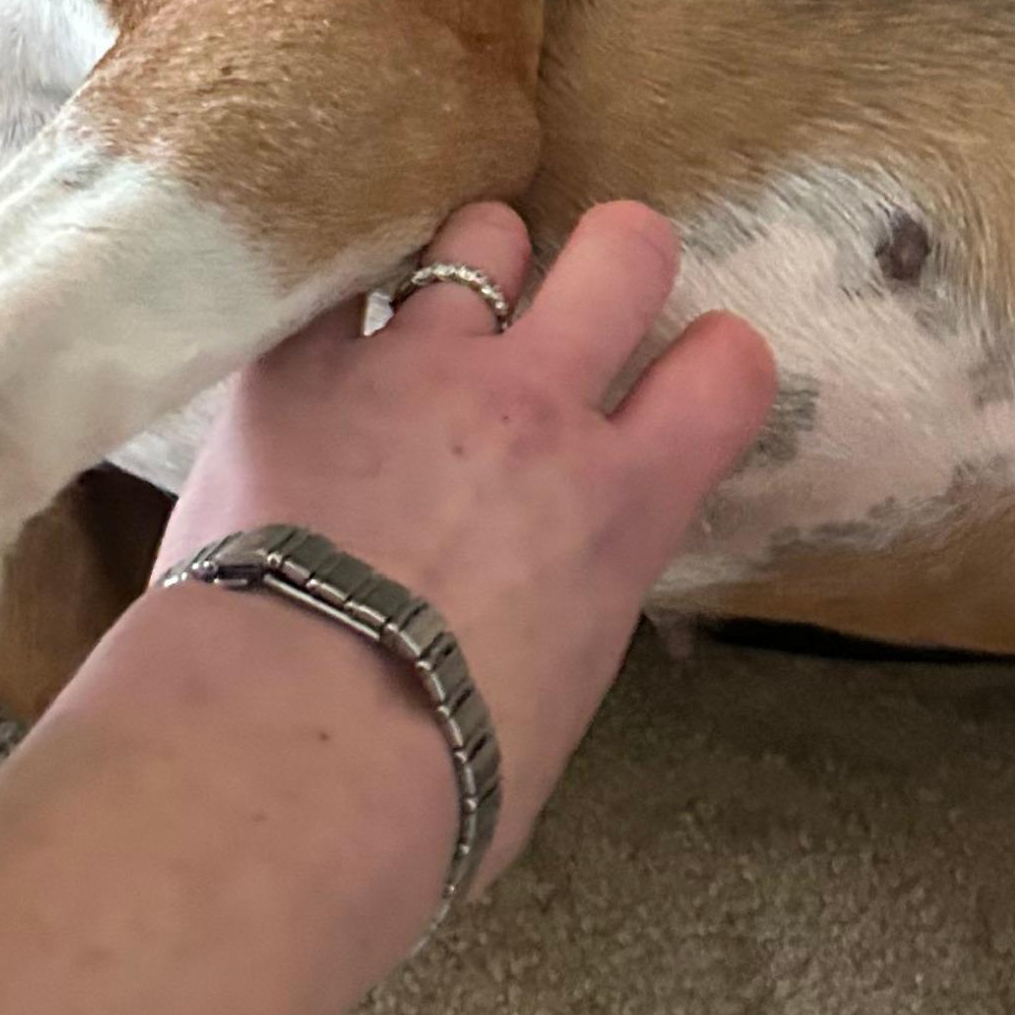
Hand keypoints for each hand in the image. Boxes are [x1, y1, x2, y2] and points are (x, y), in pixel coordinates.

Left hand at [160, 200, 775, 884]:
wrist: (285, 747)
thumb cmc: (433, 781)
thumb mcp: (557, 689)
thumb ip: (564, 600)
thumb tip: (527, 607)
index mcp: (620, 504)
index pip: (729, 369)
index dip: (714, 361)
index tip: (688, 377)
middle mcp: (534, 407)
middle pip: (625, 248)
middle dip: (618, 258)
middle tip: (581, 300)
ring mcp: (412, 366)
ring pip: (482, 233)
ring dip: (476, 263)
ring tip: (444, 305)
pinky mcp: (298, 365)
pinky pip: (339, 277)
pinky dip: (345, 299)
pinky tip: (330, 331)